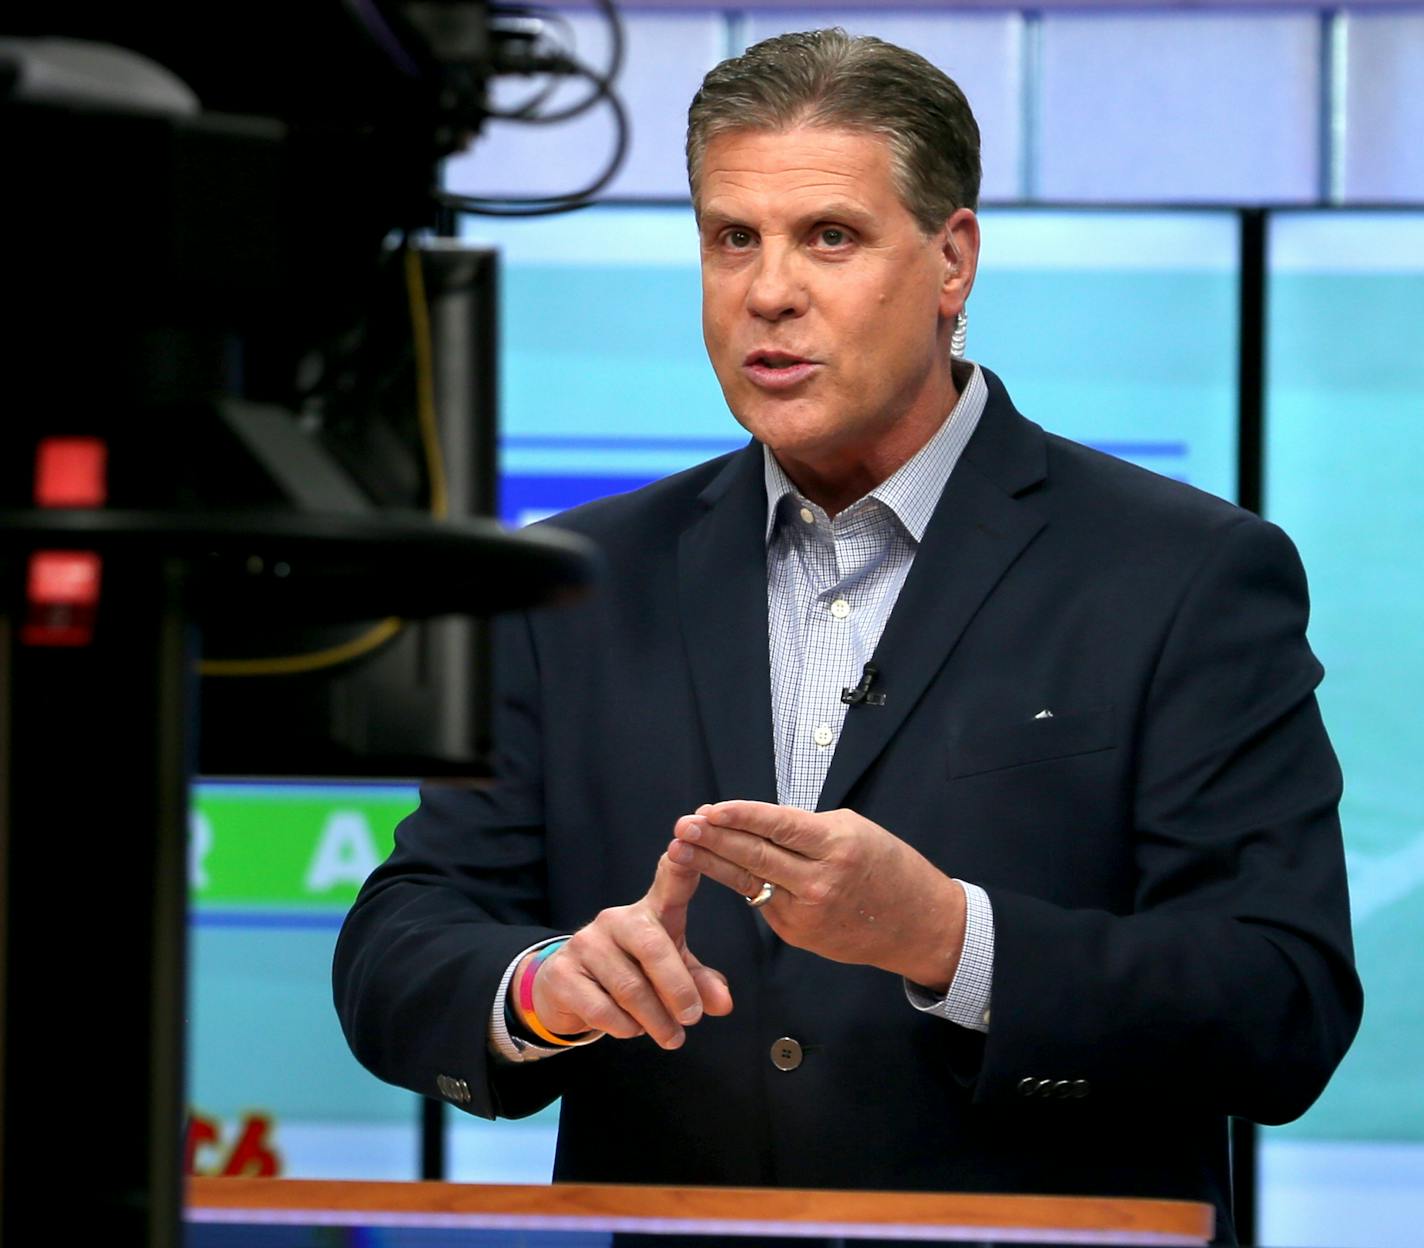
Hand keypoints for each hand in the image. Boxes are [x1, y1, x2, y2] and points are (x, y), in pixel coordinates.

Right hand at [521, 851, 732, 1049]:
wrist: (567, 992)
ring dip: (655, 1020)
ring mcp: (586, 944)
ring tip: (671, 1037)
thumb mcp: (671, 975)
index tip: (688, 838)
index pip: (669, 880)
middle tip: (692, 1019)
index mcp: (649, 912)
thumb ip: (700, 984)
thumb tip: (723, 1004)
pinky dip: (625, 1027)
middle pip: (654, 946)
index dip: (681, 862)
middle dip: (678, 989)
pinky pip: (602, 1008)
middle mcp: (616, 919)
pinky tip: (631, 1030)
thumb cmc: (631, 974)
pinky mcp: (562, 972)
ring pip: (630, 987)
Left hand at [669, 801, 965, 991]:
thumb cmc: (890, 868)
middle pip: (755, 857)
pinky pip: (764, 902)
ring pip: (750, 882)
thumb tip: (757, 823)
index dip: (740, 817)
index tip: (709, 809)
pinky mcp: (798, 934)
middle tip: (682, 826)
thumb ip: (807, 830)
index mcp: (837, 846)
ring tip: (683, 846)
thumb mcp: (856, 831)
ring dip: (712, 863)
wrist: (918, 924)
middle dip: (713, 840)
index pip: (778, 827)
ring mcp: (806, 913)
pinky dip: (744, 883)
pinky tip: (720, 868)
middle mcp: (819, 881)